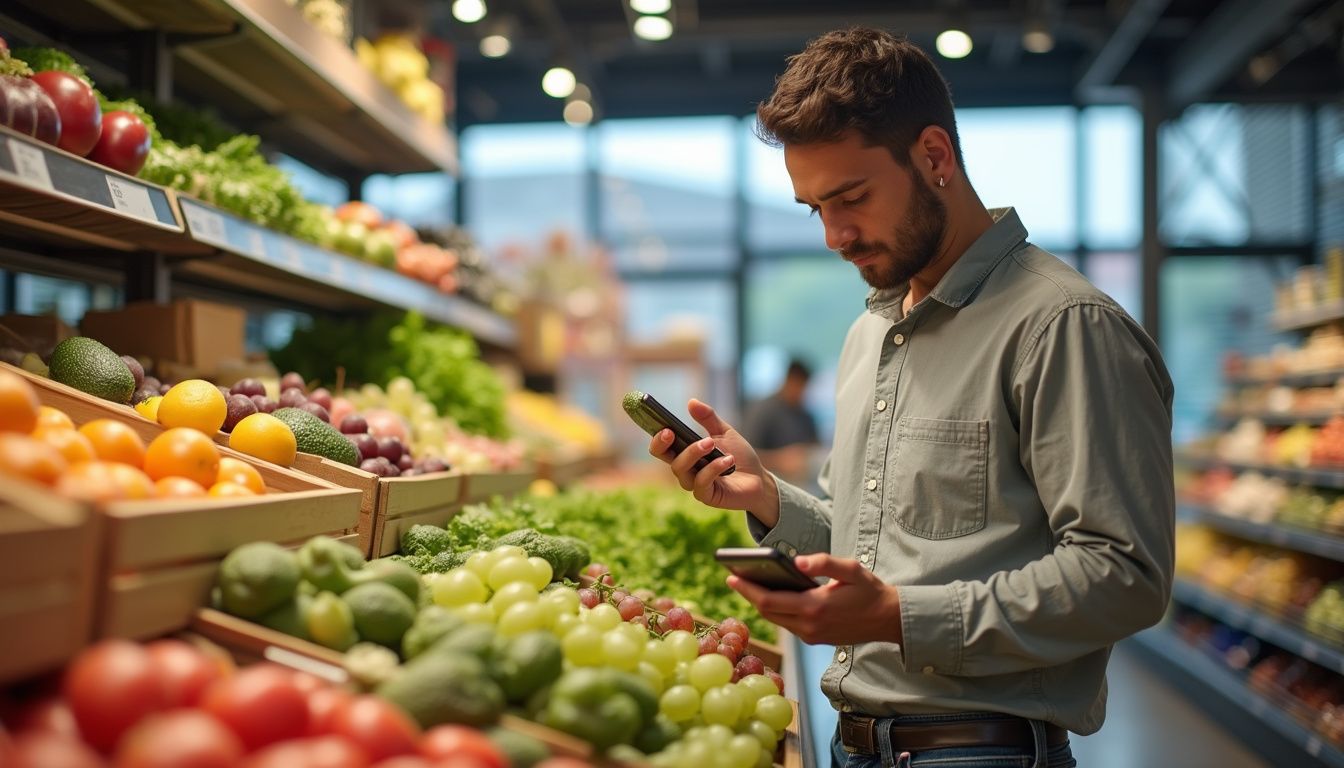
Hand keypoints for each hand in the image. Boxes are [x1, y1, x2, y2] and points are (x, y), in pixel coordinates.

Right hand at [647, 399, 778, 522]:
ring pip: (681, 470)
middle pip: (667, 459)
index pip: (662, 449)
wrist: (759, 479)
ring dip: (694, 453)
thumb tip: (691, 401)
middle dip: (666, 444)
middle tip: (672, 432)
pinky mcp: (707, 496)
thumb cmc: (739, 456)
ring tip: (711, 443)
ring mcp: (695, 484)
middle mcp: (687, 470)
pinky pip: (701, 482)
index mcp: (686, 454)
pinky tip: (727, 460)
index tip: (662, 426)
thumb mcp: (725, 432)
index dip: (657, 439)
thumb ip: (708, 418)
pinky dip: (713, 468)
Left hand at [726, 554, 902, 645]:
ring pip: (776, 620)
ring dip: (760, 604)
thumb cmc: (869, 590)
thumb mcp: (850, 569)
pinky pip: (787, 625)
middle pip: (767, 613)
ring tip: (747, 584)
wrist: (888, 619)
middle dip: (748, 595)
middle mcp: (809, 626)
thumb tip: (796, 560)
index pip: (769, 601)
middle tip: (732, 577)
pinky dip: (775, 611)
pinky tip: (770, 596)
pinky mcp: (815, 639)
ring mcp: (811, 636)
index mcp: (815, 608)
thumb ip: (823, 562)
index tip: (730, 576)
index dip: (747, 590)